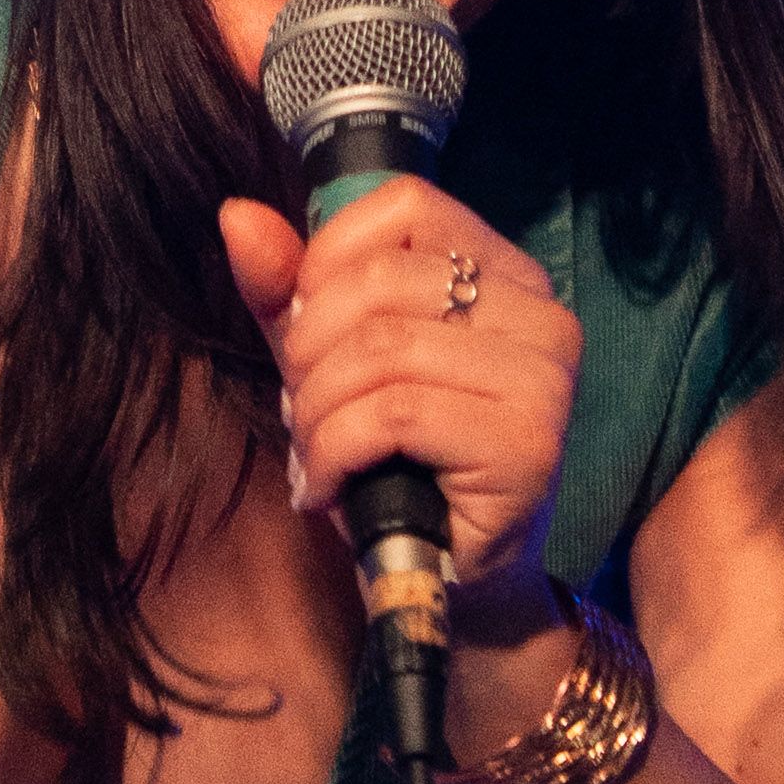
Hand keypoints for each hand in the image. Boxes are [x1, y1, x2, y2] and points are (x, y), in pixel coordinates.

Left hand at [219, 177, 581, 619]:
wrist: (447, 579)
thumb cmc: (396, 463)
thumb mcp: (330, 361)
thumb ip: (288, 291)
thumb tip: (239, 216)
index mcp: (507, 274)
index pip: (405, 205)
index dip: (328, 259)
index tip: (307, 328)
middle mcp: (542, 316)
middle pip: (382, 281)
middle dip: (310, 351)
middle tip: (301, 411)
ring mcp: (544, 381)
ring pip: (381, 350)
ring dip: (316, 412)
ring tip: (313, 454)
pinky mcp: (528, 446)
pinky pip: (393, 415)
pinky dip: (333, 453)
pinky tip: (327, 488)